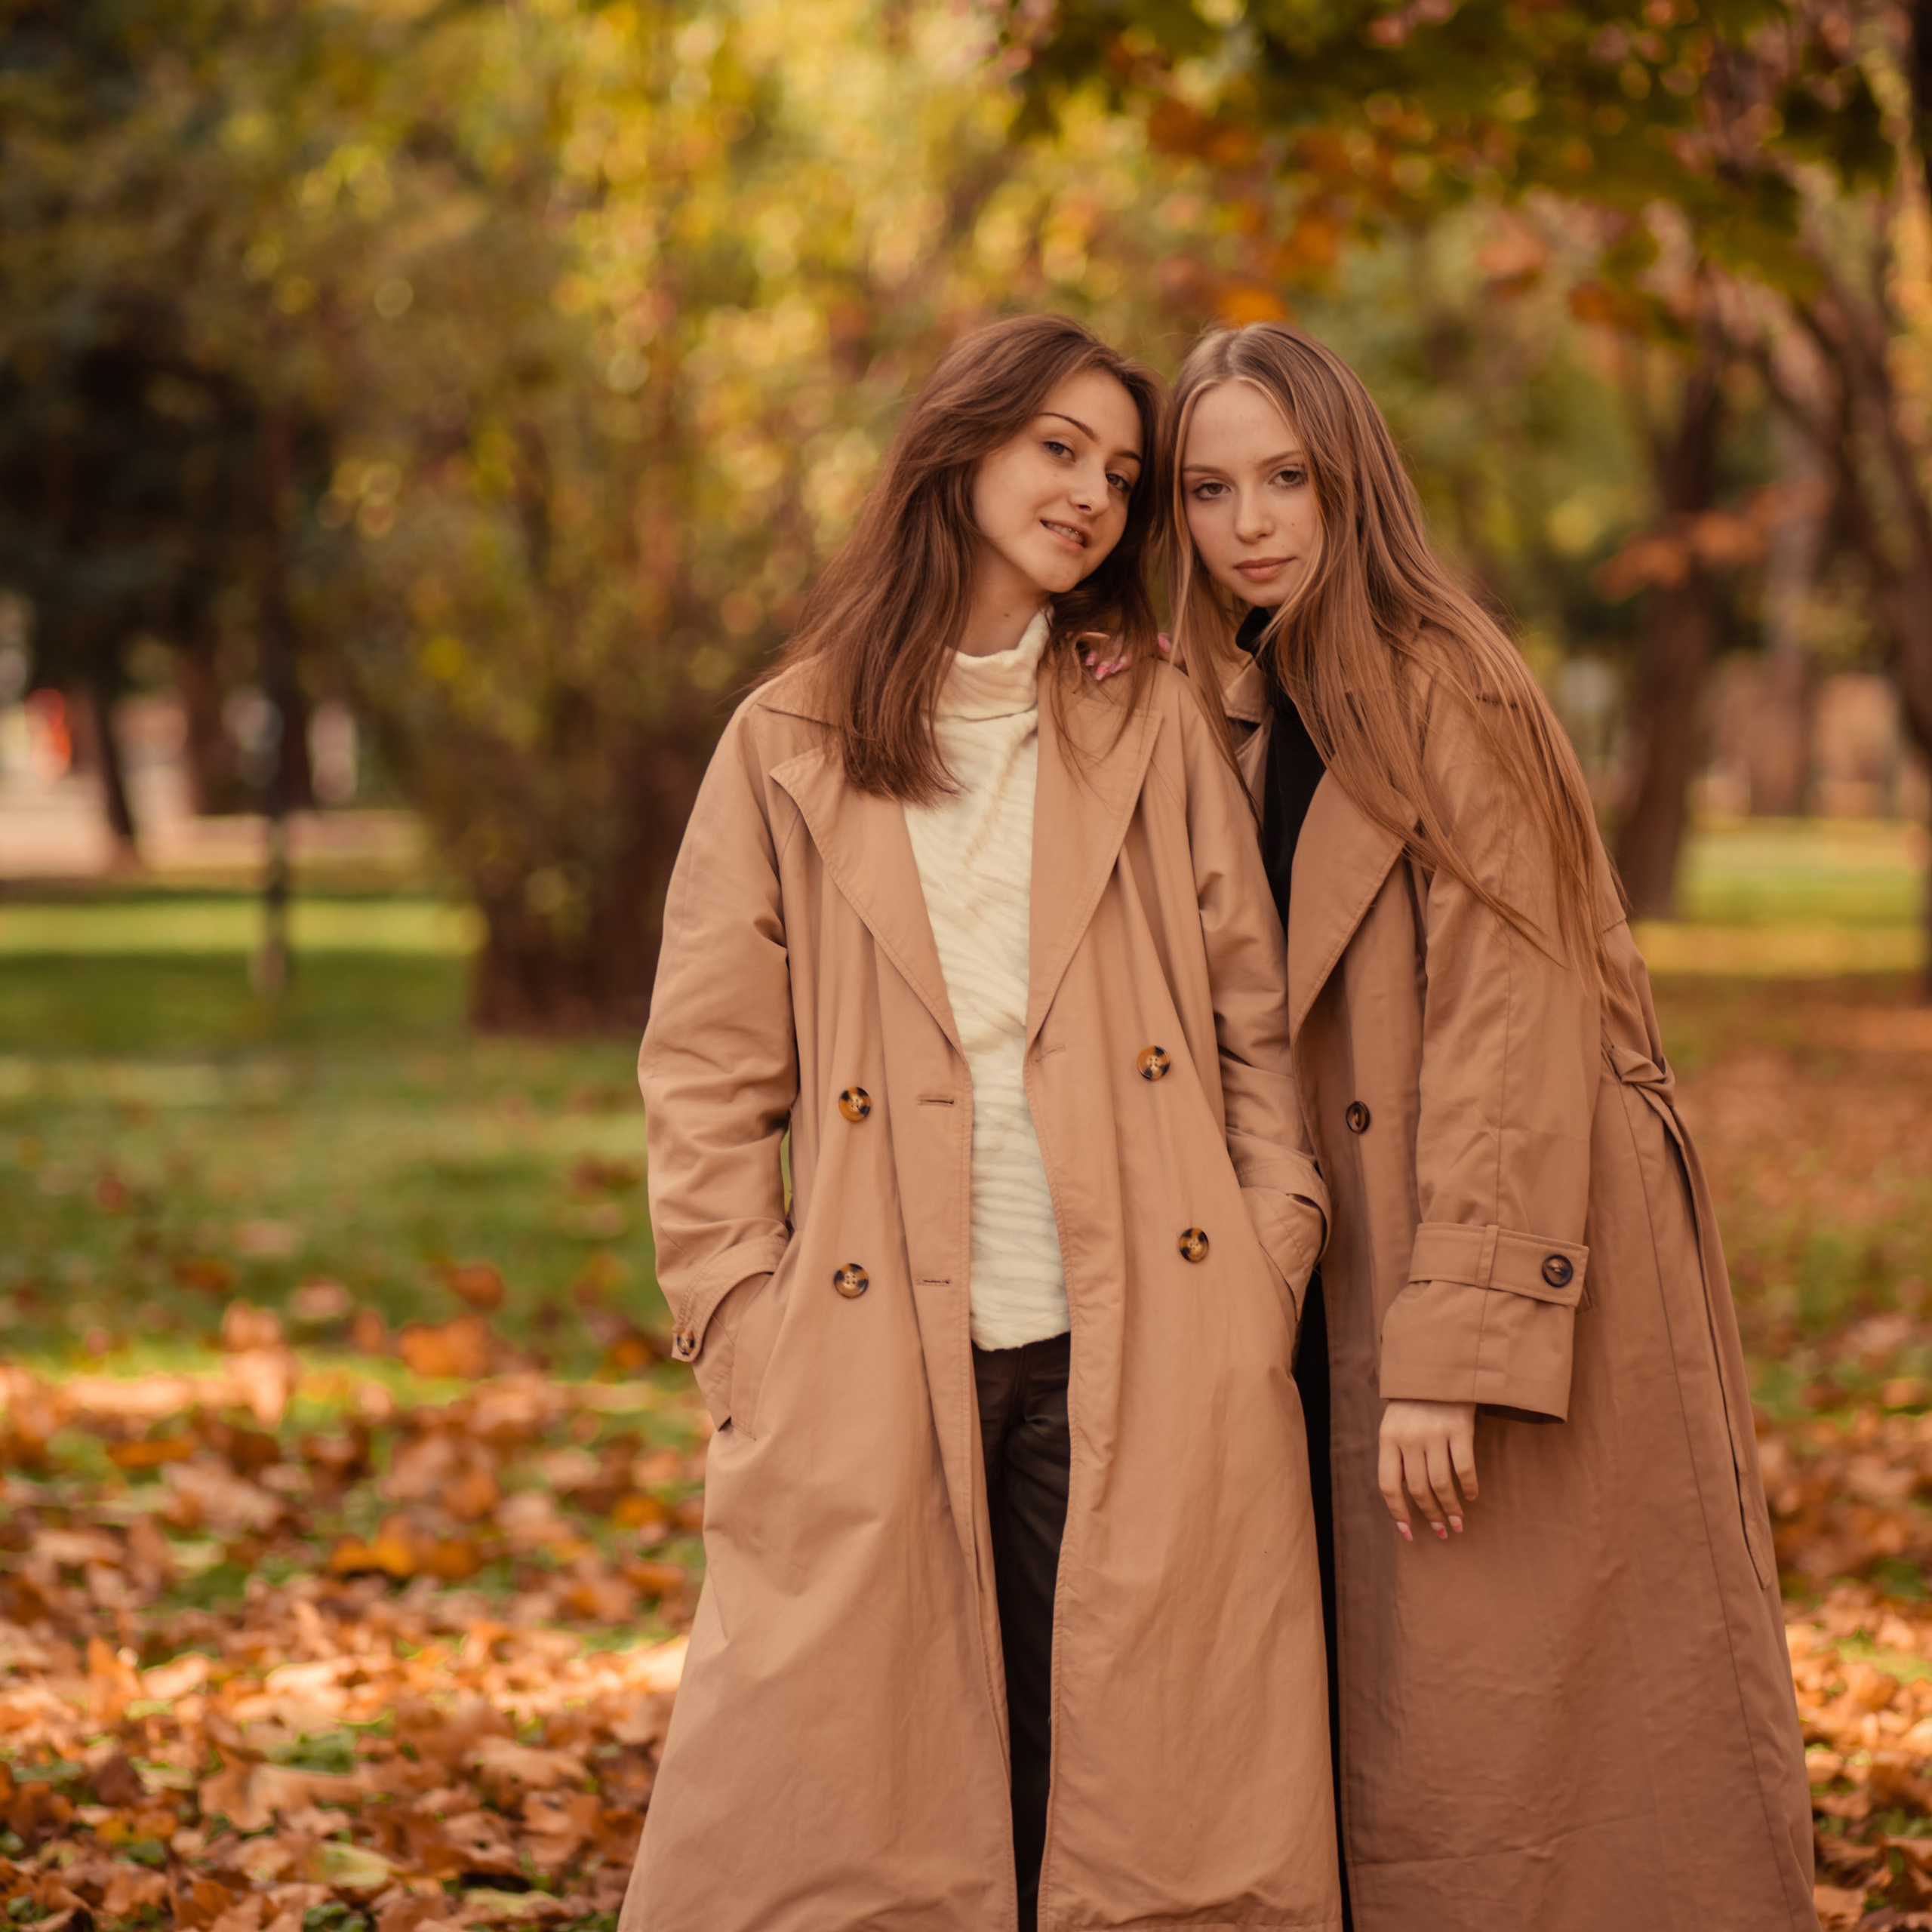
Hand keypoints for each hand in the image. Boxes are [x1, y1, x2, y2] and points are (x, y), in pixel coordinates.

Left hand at [1378, 1399, 1477, 1541]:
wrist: (1437, 1369)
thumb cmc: (1413, 1403)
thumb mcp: (1394, 1425)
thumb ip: (1396, 1455)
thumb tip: (1405, 1493)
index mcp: (1388, 1439)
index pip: (1388, 1485)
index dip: (1398, 1513)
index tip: (1409, 1533)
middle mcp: (1409, 1439)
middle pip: (1418, 1489)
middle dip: (1430, 1515)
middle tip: (1441, 1531)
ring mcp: (1434, 1434)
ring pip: (1441, 1484)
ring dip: (1450, 1508)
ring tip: (1457, 1523)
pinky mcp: (1459, 1429)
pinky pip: (1464, 1468)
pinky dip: (1469, 1487)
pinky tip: (1471, 1496)